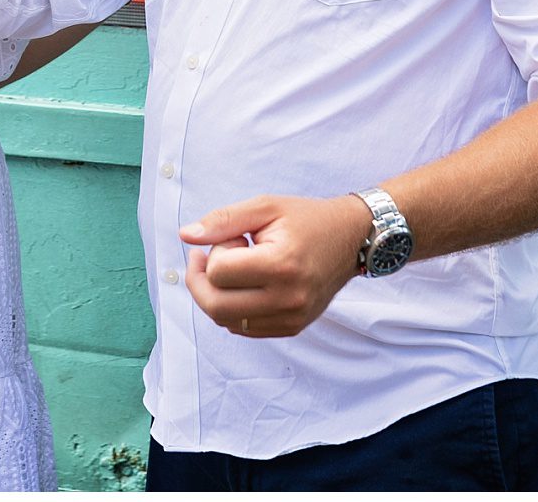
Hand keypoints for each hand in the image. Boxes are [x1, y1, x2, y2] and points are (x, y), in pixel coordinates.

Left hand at [181, 193, 370, 337]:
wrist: (351, 238)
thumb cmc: (306, 218)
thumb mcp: (265, 207)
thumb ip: (223, 220)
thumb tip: (185, 236)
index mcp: (281, 265)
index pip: (218, 273)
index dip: (215, 253)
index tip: (234, 239)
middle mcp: (288, 298)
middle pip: (215, 306)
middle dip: (200, 280)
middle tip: (208, 257)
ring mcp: (292, 317)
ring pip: (226, 322)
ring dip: (217, 295)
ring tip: (236, 269)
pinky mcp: (293, 327)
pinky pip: (244, 330)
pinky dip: (233, 310)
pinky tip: (245, 286)